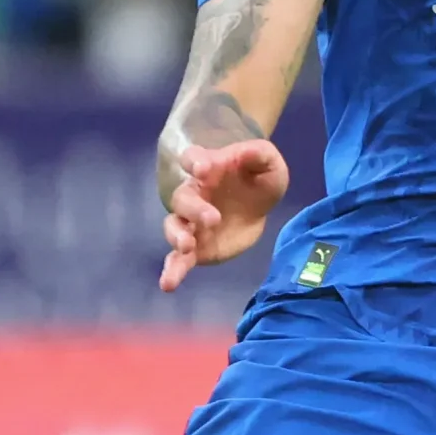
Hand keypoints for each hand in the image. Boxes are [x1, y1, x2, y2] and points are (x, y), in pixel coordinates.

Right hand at [160, 140, 290, 290]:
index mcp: (208, 167)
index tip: (202, 169)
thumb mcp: (267, 161)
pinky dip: (173, 270)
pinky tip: (168, 284)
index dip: (194, 162)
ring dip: (177, 237)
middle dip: (194, 209)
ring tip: (186, 247)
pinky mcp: (197, 246)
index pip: (192, 159)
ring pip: (174, 227)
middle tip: (212, 219)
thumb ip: (259, 154)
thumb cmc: (259, 176)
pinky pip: (180, 258)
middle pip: (182, 199)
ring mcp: (192, 222)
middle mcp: (194, 194)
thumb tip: (247, 150)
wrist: (259, 204)